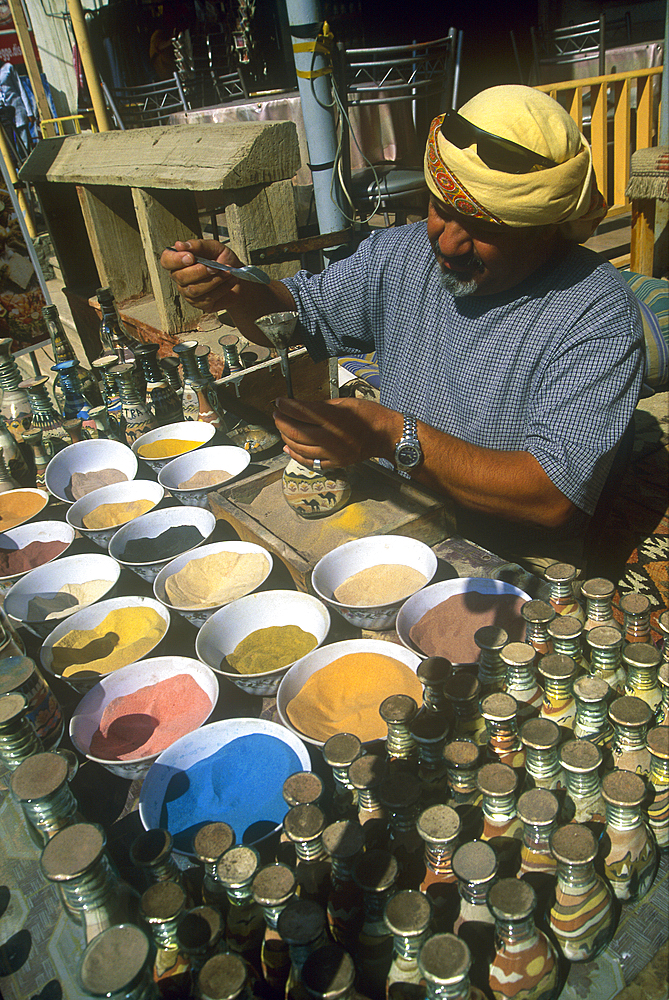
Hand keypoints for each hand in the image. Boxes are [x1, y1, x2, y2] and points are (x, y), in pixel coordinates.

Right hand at [160, 240, 242, 313]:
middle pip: (180, 277)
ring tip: (227, 273)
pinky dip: (221, 289)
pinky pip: (207, 298)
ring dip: (213, 280)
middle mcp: (180, 277)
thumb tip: (180, 245)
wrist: (239, 277)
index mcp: (179, 260)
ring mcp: (188, 293)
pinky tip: (229, 281)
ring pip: (194, 290)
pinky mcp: (200, 304)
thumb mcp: (214, 247)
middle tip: (216, 267)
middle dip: (200, 271)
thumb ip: (198, 245)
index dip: (176, 260)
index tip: (191, 257)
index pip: (166, 260)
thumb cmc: (223, 260)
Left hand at [273, 396, 399, 469]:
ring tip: (282, 428)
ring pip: (299, 448)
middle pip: (296, 431)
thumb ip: (320, 406)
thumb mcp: (344, 402)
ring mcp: (332, 453)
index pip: (301, 412)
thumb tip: (300, 407)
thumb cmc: (368, 415)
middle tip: (277, 415)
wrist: (384, 435)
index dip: (286, 406)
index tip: (279, 402)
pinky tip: (288, 447)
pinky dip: (295, 455)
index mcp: (334, 418)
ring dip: (286, 437)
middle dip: (282, 422)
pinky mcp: (335, 463)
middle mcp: (331, 437)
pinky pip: (309, 462)